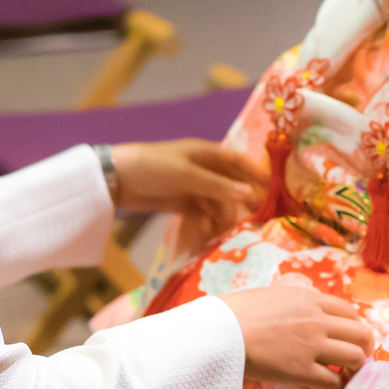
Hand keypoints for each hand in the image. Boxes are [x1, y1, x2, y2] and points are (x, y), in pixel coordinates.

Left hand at [111, 140, 262, 241]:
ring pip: (217, 202)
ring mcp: (192, 186)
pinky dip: (207, 224)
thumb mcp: (187, 175)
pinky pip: (202, 214)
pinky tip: (208, 235)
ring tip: (226, 234)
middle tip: (254, 221)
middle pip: (230, 185)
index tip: (273, 191)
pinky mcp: (181, 202)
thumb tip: (251, 193)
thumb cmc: (152, 167)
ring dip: (223, 217)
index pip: (238, 162)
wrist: (115, 180)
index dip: (256, 174)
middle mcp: (202, 168)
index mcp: (206, 153)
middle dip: (241, 202)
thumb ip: (219, 186)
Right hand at [219, 288, 370, 388]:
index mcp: (310, 299)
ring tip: (345, 377)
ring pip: (355, 357)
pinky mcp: (303, 371)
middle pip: (361, 333)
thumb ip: (292, 301)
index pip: (349, 311)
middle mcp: (318, 321)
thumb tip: (298, 306)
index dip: (354, 327)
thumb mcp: (271, 295)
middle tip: (357, 360)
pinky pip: (334, 382)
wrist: (221, 333)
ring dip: (354, 369)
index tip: (349, 338)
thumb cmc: (236, 312)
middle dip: (364, 348)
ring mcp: (313, 346)